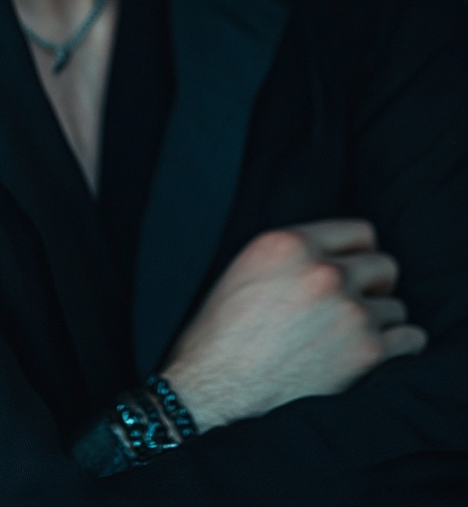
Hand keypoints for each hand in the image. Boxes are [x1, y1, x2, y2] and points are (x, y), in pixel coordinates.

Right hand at [161, 218, 426, 429]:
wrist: (214, 392)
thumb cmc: (222, 334)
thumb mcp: (247, 268)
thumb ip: (294, 253)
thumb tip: (332, 254)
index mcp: (291, 242)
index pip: (360, 232)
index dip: (356, 255)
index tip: (351, 273)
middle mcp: (324, 271)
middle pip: (384, 266)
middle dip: (371, 287)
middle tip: (351, 308)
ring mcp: (349, 311)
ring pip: (395, 307)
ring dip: (378, 323)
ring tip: (347, 340)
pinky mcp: (367, 353)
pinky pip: (410, 339)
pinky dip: (397, 349)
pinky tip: (373, 357)